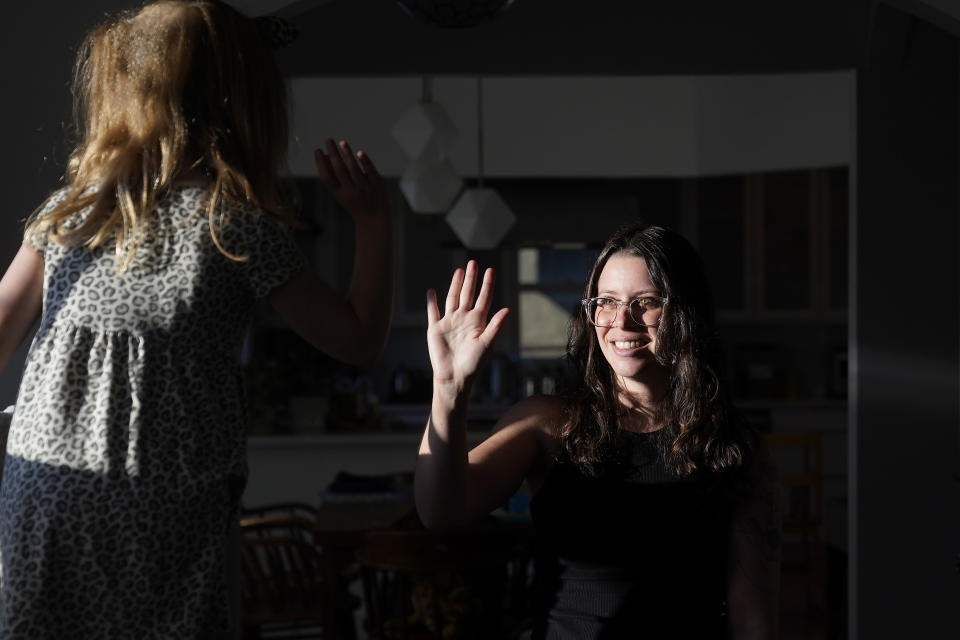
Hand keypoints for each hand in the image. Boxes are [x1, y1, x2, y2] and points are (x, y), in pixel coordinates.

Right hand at [314, 139, 389, 223]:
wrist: (374, 220)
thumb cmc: (355, 203)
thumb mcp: (341, 193)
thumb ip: (335, 176)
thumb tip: (326, 155)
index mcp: (340, 195)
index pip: (327, 177)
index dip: (321, 164)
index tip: (318, 150)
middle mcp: (351, 192)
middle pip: (339, 170)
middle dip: (333, 154)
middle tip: (328, 140)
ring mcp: (365, 188)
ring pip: (354, 168)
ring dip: (347, 153)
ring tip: (341, 142)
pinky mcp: (377, 185)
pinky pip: (370, 171)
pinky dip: (365, 161)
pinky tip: (359, 152)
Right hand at [426, 261, 509, 394]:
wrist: (454, 377)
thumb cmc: (473, 364)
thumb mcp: (486, 344)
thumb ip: (496, 326)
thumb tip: (507, 309)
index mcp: (478, 322)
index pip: (483, 298)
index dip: (487, 285)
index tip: (490, 270)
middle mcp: (464, 319)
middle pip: (468, 294)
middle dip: (471, 279)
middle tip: (473, 262)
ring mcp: (450, 323)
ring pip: (452, 298)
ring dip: (455, 284)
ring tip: (459, 270)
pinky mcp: (436, 329)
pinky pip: (433, 312)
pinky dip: (431, 301)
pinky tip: (431, 291)